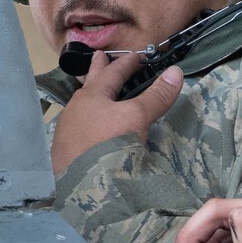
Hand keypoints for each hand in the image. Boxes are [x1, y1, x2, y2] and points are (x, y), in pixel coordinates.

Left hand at [50, 52, 183, 174]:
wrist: (82, 187)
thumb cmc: (109, 144)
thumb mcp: (137, 118)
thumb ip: (156, 96)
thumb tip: (176, 71)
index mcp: (92, 95)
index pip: (113, 72)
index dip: (128, 63)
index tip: (138, 55)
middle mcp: (76, 109)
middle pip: (90, 83)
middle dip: (97, 69)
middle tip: (99, 56)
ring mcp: (67, 130)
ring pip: (82, 106)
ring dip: (91, 96)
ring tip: (94, 92)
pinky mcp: (65, 150)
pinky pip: (78, 125)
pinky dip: (87, 119)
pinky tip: (88, 128)